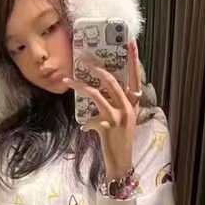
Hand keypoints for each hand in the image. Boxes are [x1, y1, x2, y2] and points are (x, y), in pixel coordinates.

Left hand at [64, 39, 142, 179]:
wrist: (121, 161)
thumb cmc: (120, 140)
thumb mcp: (124, 119)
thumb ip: (118, 104)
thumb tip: (101, 90)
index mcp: (134, 103)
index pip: (136, 77)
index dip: (134, 59)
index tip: (130, 42)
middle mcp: (128, 107)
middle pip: (111, 81)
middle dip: (95, 68)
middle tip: (82, 60)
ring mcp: (118, 116)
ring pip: (96, 94)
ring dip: (80, 86)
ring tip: (68, 81)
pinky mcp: (108, 126)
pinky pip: (91, 119)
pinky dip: (87, 123)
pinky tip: (86, 128)